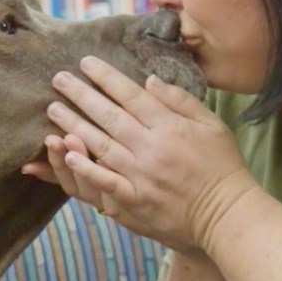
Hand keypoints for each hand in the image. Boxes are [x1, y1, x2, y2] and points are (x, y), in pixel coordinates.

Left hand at [22, 55, 258, 254]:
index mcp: (171, 127)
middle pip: (109, 116)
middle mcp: (152, 149)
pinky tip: (65, 153)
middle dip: (81, 95)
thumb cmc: (222, 168)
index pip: (131, 96)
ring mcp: (141, 176)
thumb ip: (180, 101)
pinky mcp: (134, 201)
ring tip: (54, 109)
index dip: (106, 77)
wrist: (227, 217)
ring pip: (100, 145)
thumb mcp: (212, 126)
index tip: (85, 63)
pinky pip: (104, 181)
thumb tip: (149, 81)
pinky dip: (84, 168)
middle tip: (58, 79)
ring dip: (74, 125)